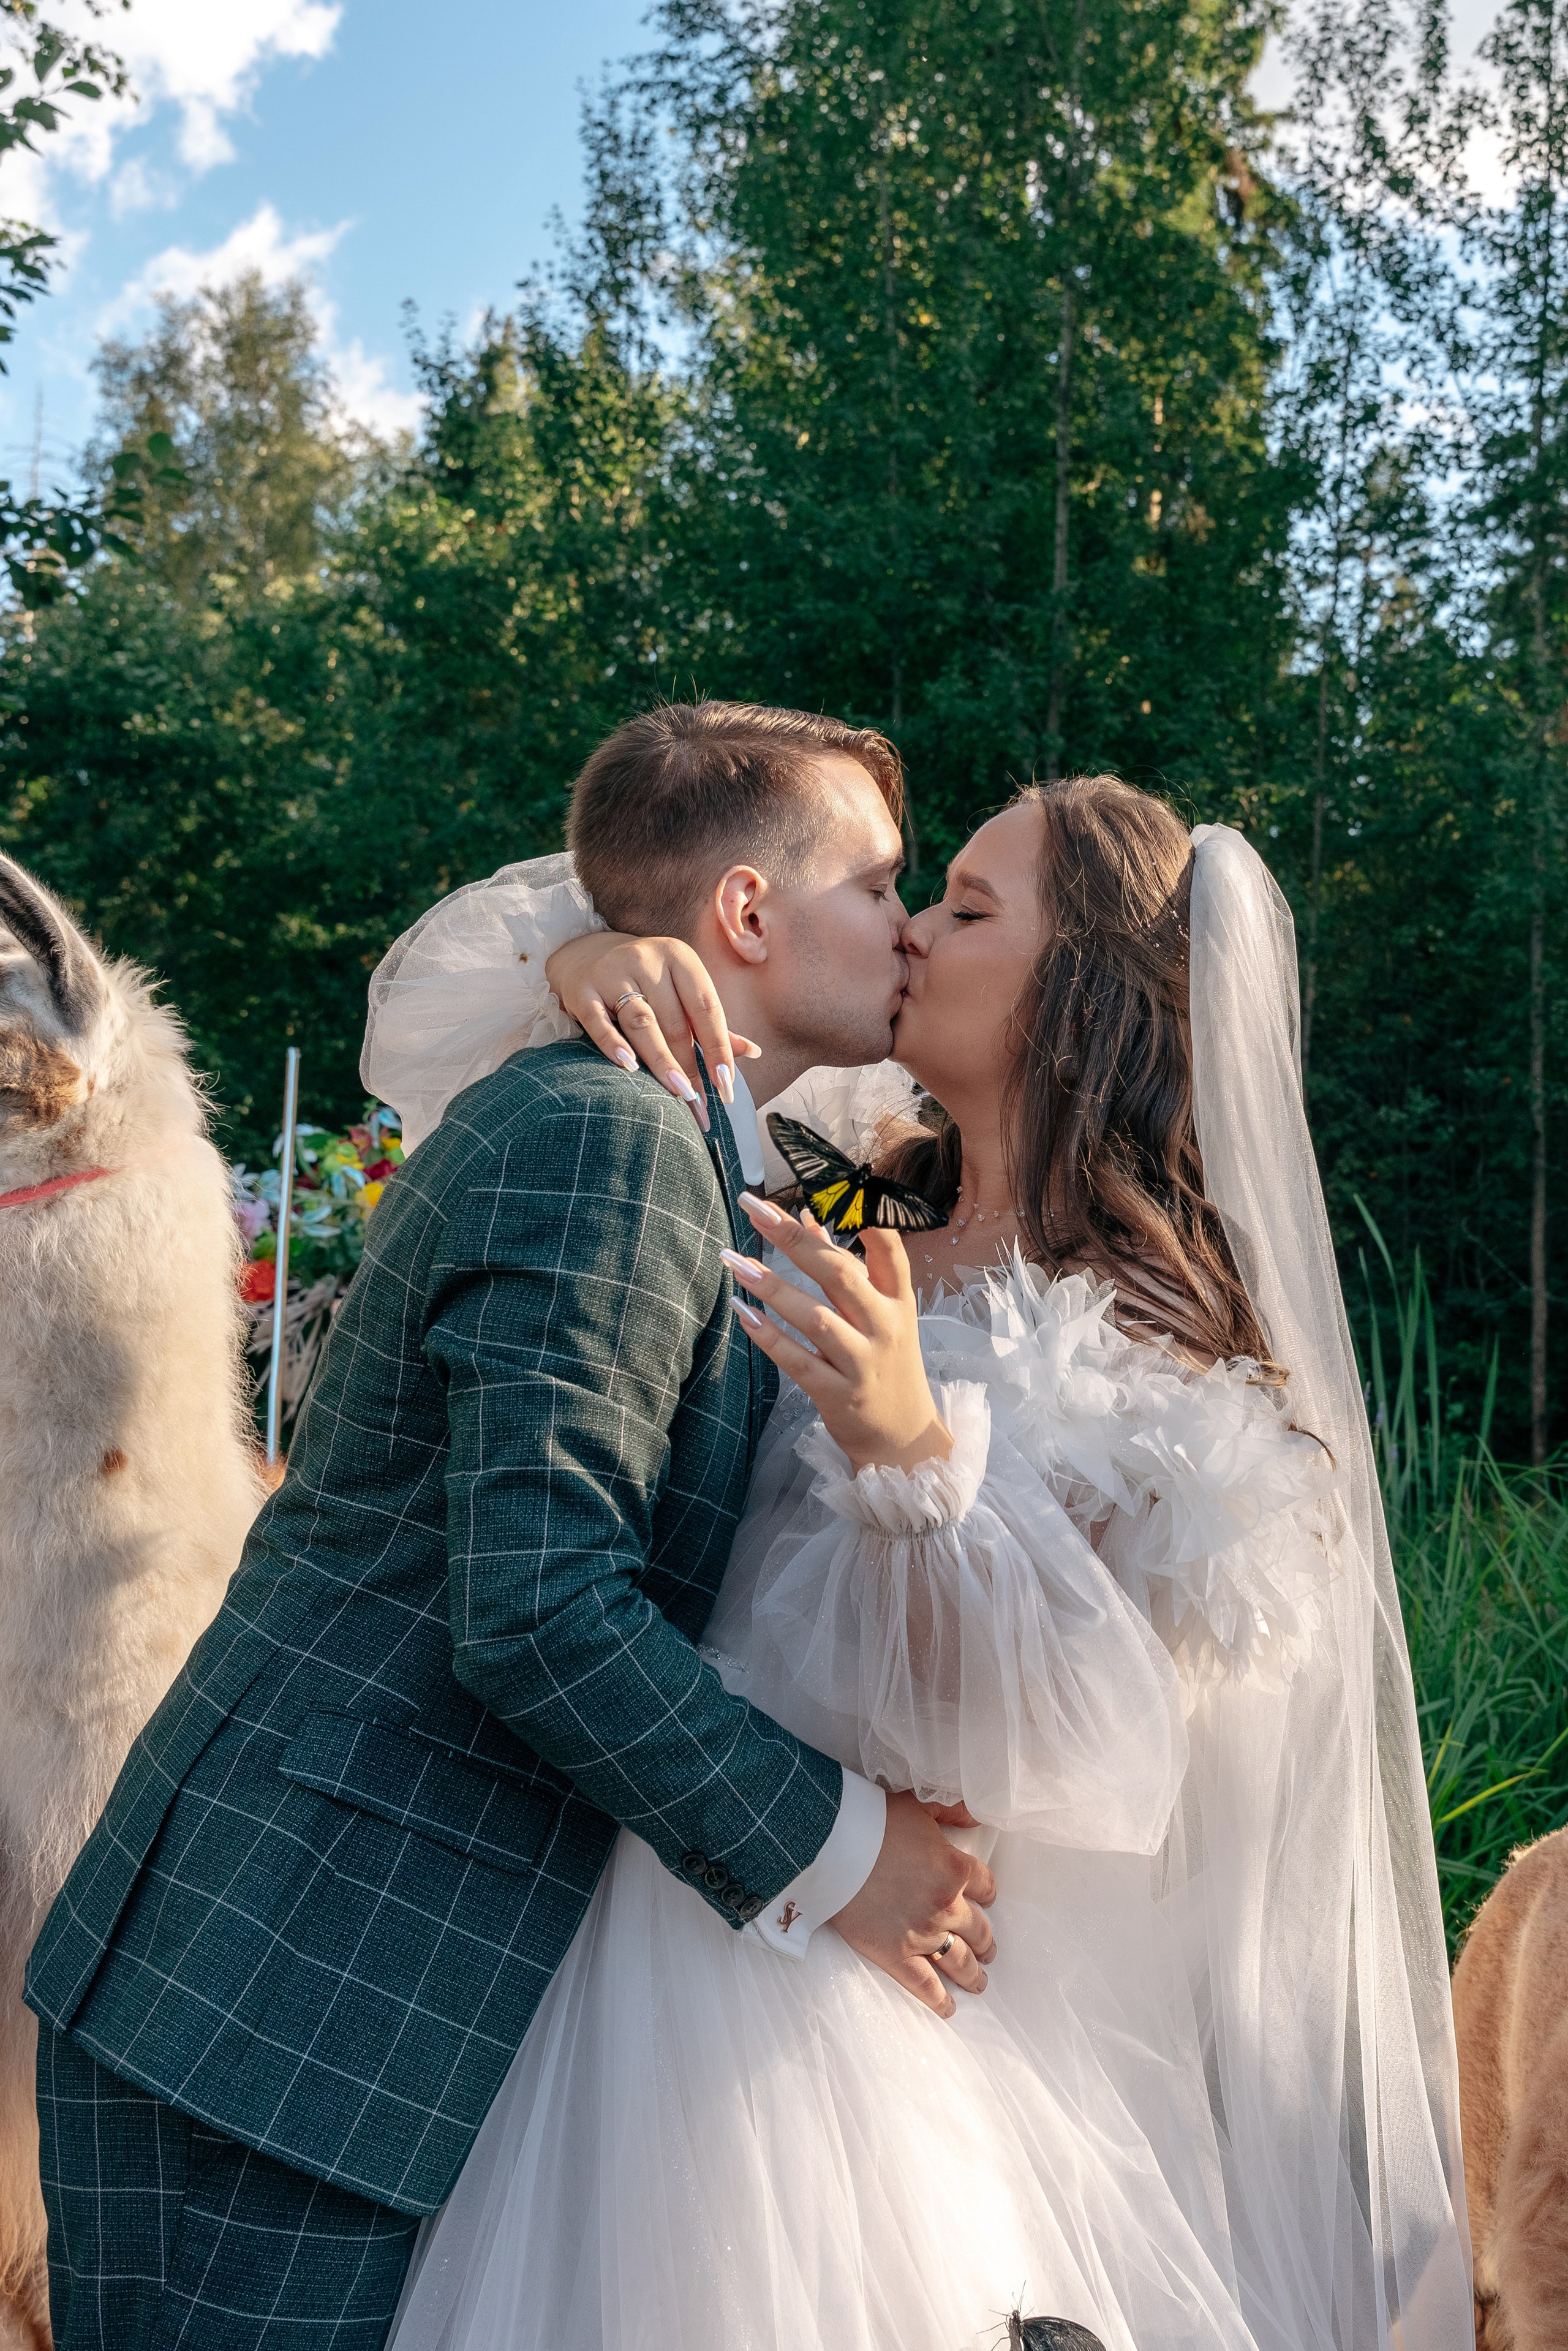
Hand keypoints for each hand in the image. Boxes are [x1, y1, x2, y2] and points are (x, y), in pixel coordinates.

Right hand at [544, 931, 759, 1127]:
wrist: (586, 955)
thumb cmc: (647, 981)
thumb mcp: (681, 990)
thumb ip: (711, 1022)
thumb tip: (753, 1053)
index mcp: (680, 958)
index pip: (706, 1007)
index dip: (719, 1047)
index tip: (726, 1084)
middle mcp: (647, 960)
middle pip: (675, 1021)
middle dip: (691, 1066)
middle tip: (700, 1105)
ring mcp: (612, 973)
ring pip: (642, 1023)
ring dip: (662, 1062)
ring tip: (679, 1096)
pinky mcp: (583, 990)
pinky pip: (599, 1022)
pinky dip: (614, 1046)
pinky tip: (629, 1069)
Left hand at [725, 1195, 950, 1473]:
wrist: (903, 1436)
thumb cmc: (885, 1361)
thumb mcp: (877, 1313)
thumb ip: (846, 1266)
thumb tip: (806, 1218)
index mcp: (897, 1300)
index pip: (888, 1249)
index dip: (863, 1216)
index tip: (828, 1185)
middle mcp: (883, 1326)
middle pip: (839, 1274)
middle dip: (794, 1239)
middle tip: (754, 1209)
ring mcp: (862, 1362)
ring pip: (815, 1318)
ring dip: (772, 1288)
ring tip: (733, 1261)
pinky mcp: (839, 1394)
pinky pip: (798, 1362)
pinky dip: (769, 1338)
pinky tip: (743, 1314)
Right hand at [829, 1790, 996, 2018]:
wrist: (833, 1846)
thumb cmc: (875, 1820)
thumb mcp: (919, 1804)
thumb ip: (951, 1810)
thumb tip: (977, 1816)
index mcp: (954, 1869)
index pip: (985, 1885)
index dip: (988, 1893)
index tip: (987, 1900)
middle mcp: (945, 1906)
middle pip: (978, 1930)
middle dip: (986, 1942)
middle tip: (989, 1951)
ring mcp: (922, 1934)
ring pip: (959, 1960)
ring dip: (973, 1973)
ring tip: (979, 1982)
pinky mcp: (895, 1955)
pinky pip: (925, 1985)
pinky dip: (940, 2000)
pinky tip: (950, 2009)